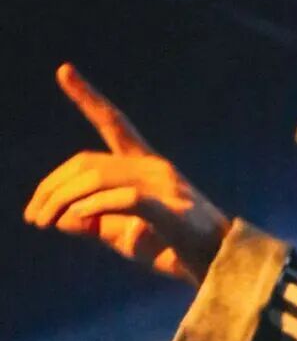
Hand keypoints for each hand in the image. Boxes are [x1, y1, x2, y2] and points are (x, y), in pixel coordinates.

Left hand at [23, 63, 230, 285]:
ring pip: (99, 178)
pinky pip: (123, 199)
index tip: (63, 71)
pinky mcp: (170, 209)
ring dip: (64, 200)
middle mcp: (154, 166)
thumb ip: (95, 223)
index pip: (113, 125)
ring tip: (45, 221)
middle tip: (32, 215)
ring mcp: (164, 185)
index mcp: (147, 165)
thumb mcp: (125, 236)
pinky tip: (76, 217)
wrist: (220, 269)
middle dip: (53, 187)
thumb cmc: (175, 252)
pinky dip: (94, 206)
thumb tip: (59, 217)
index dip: (88, 98)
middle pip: (88, 163)